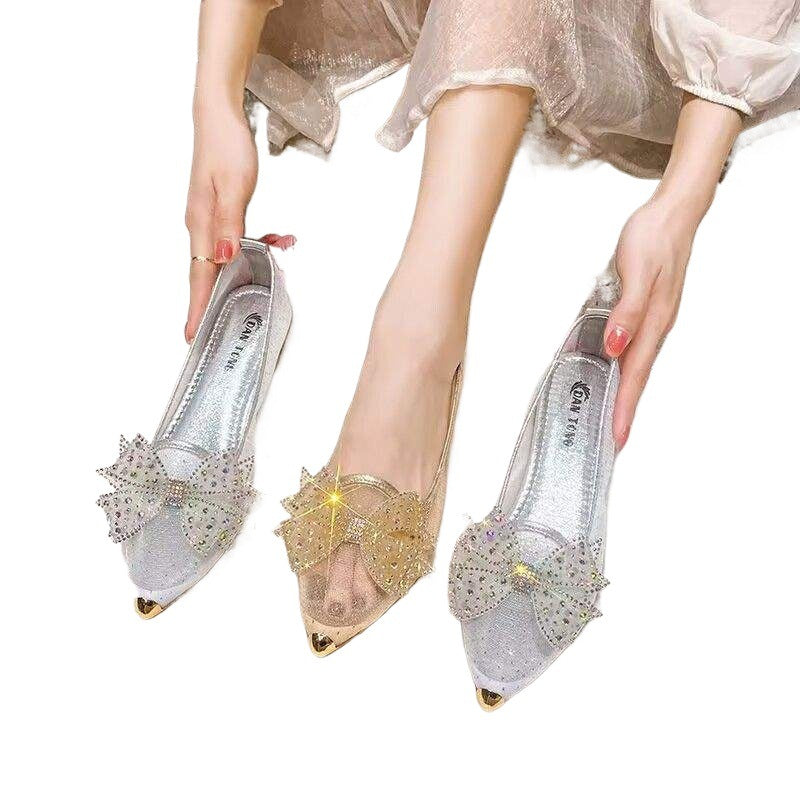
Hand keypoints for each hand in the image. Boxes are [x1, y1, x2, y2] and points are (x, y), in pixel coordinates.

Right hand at [185, 105, 257, 340]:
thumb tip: (223, 260)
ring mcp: (208, 219)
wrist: (218, 115)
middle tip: (205, 331)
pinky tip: (276, 239)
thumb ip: (230, 226)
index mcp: (201, 224)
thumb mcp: (234, 188)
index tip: (191, 334)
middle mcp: (200, 226)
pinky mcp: (219, 212)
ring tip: (276, 257)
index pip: (199, 276)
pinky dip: (254, 244)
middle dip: (208, 304)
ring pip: (224, 257)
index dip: (197, 307)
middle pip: (205, 274)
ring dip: (247, 267)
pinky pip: (233, 239)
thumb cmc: (226, 147)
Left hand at [604, 199, 697, 448]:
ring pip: (634, 366)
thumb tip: (616, 347)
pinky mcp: (645, 312)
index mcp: (652, 323)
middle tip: (611, 442)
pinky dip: (619, 367)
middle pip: (635, 378)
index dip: (624, 408)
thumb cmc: (653, 238)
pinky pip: (630, 348)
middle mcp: (654, 328)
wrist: (672, 213)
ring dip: (622, 394)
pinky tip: (611, 374)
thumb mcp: (638, 271)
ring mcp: (651, 321)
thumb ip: (626, 311)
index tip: (616, 439)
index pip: (634, 376)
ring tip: (610, 419)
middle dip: (623, 412)